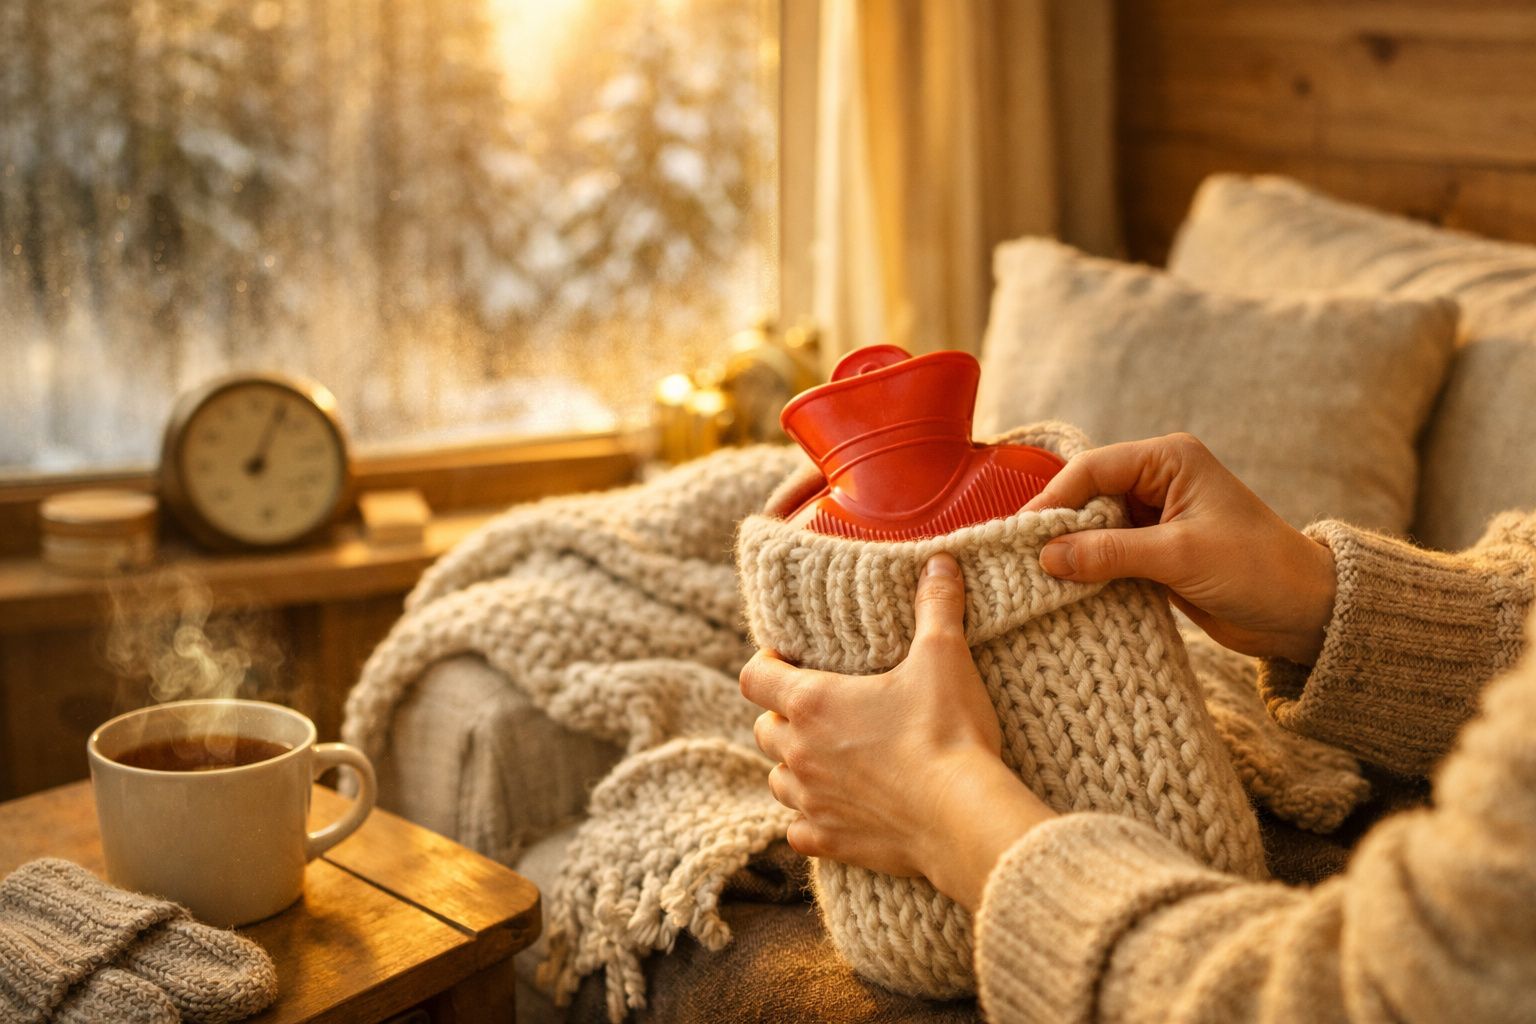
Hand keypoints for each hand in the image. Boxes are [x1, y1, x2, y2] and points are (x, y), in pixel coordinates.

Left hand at [740, 554, 1054, 911]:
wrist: (962, 817)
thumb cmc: (946, 732)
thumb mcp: (944, 656)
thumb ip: (936, 606)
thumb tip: (940, 562)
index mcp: (812, 703)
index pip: (754, 677)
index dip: (764, 665)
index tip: (785, 660)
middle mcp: (799, 753)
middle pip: (764, 729)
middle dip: (782, 717)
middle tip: (816, 708)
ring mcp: (812, 801)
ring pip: (778, 780)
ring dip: (792, 767)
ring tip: (823, 758)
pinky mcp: (831, 841)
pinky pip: (799, 831)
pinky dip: (808, 820)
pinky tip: (831, 812)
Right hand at [1023, 433, 1335, 663]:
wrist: (1304, 613)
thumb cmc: (1257, 569)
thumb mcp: (1180, 556)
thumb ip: (1110, 553)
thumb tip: (1046, 556)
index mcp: (1169, 460)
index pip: (1093, 469)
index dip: (1054, 499)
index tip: (1021, 533)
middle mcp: (1159, 481)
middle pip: (1087, 495)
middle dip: (1057, 526)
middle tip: (1021, 558)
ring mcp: (1156, 517)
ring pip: (1093, 527)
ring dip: (1070, 552)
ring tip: (1036, 576)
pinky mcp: (1156, 551)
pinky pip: (1107, 554)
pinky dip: (1088, 570)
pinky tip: (1065, 588)